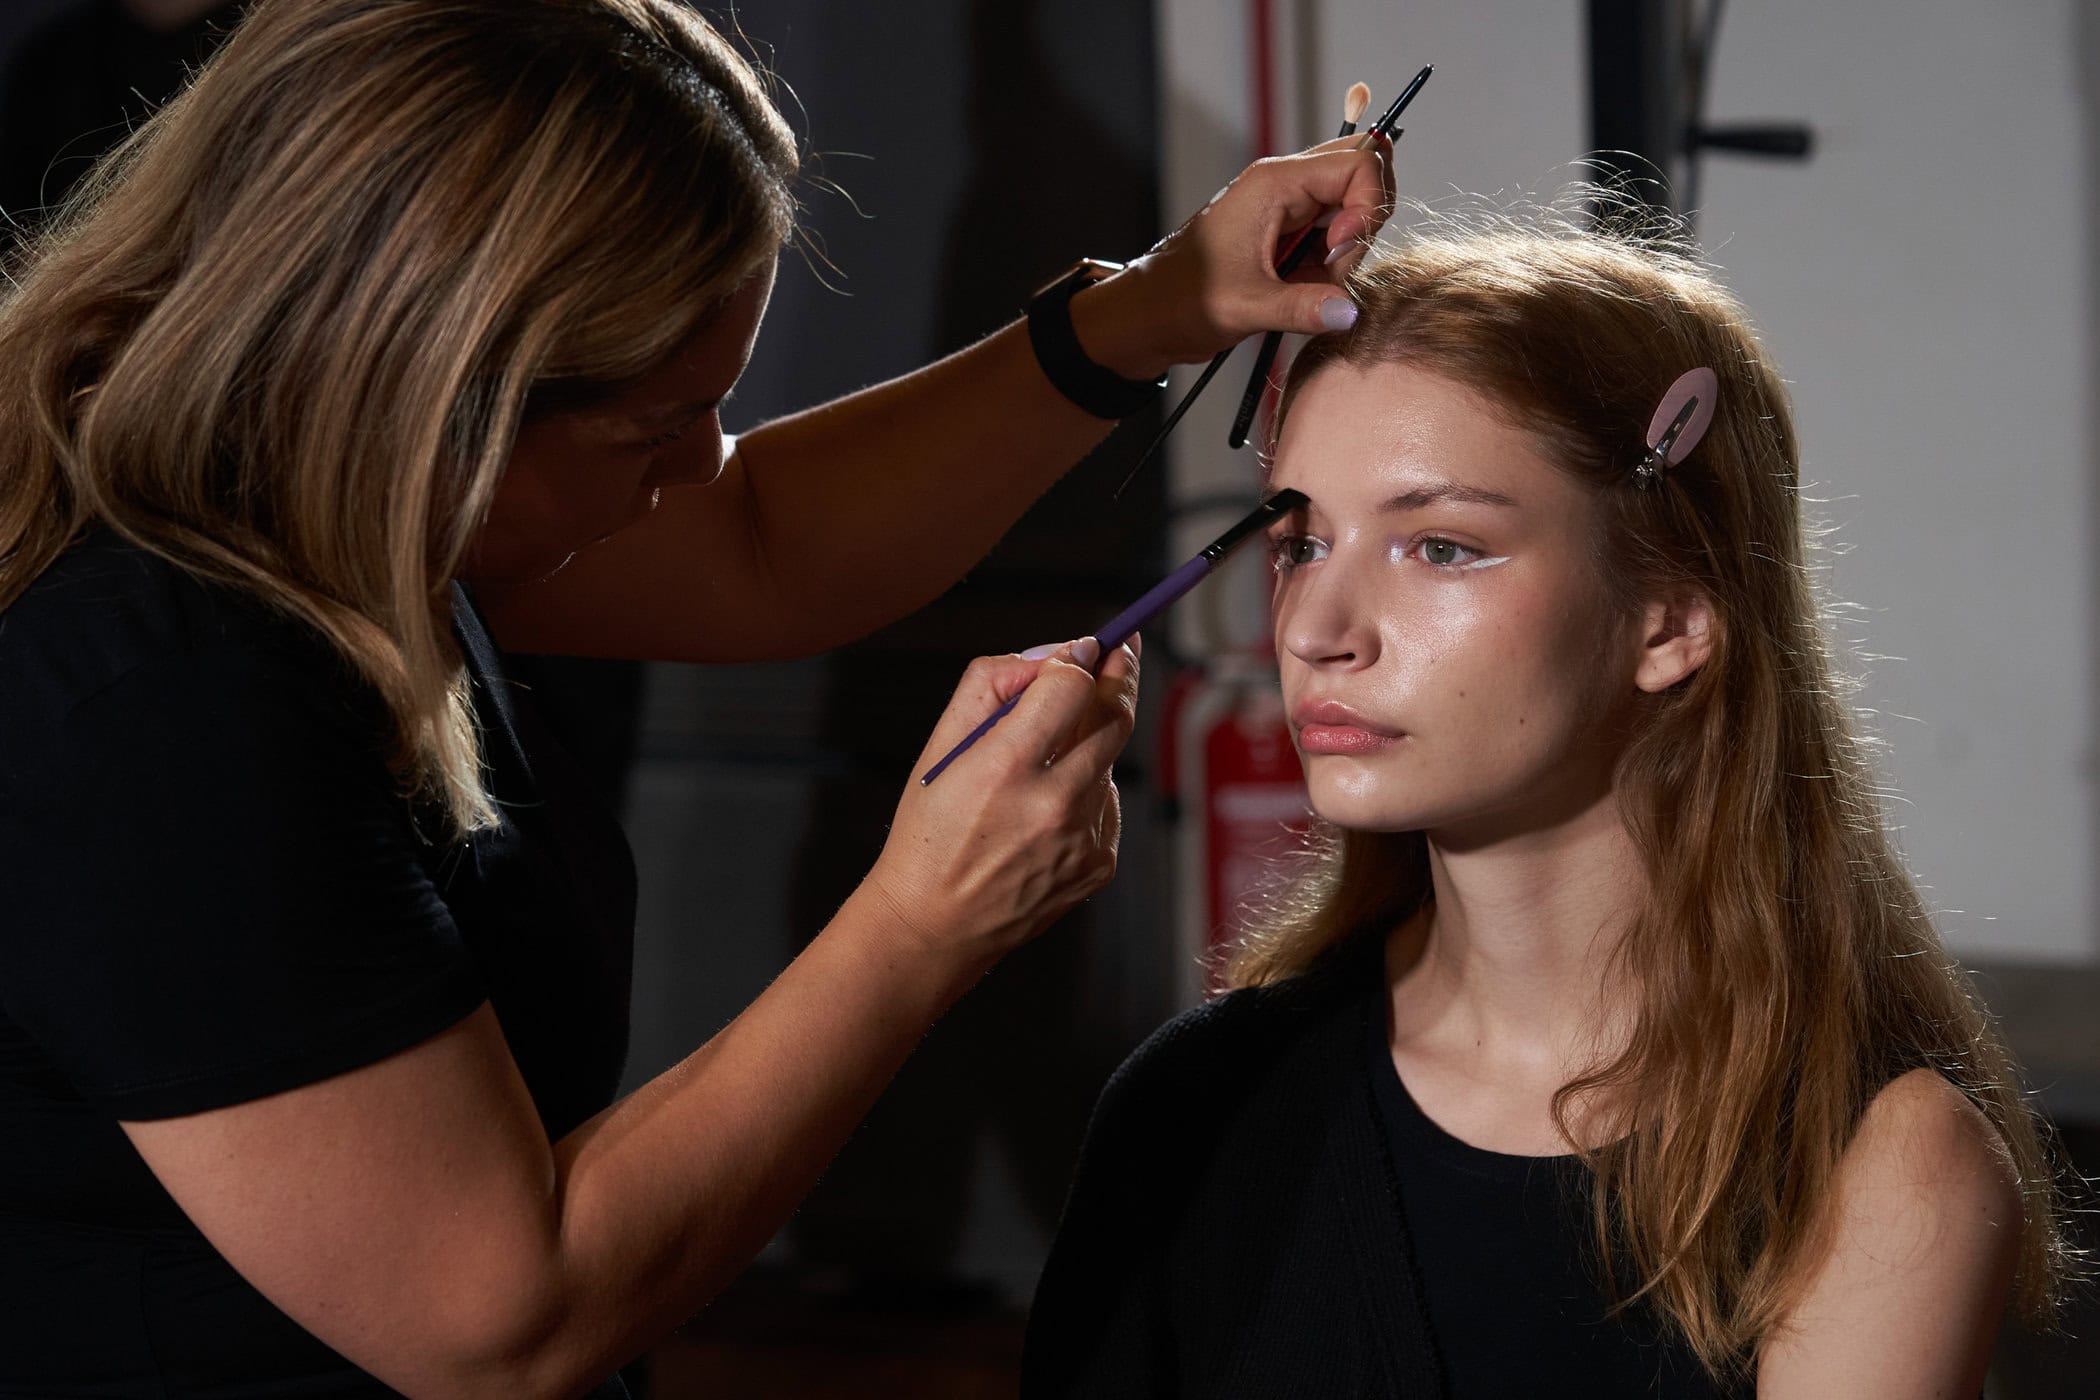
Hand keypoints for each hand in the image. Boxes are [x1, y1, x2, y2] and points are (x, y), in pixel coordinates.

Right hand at [860, 636, 1139, 970]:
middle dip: (1121, 676)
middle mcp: (1053, 803)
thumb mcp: (940, 746)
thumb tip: (1053, 656)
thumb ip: (993, 684)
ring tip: (1041, 765)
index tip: (1092, 643)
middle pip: (1115, 716)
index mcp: (1006, 766)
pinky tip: (1045, 813)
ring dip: (1088, 745)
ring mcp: (1082, 838)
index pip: (1074, 685)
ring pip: (1109, 761)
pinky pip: (1107, 805)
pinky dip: (1086, 793)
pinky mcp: (1098, 864)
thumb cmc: (932, 831)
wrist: (935, 924)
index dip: (1084, 656)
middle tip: (1122, 651)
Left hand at [1068, 134, 1395, 378]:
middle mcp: (1284, 185)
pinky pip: (1333, 235)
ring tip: (1309, 283)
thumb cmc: (1182, 300)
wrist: (1149, 315)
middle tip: (1332, 263)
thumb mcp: (1245, 307)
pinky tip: (1303, 288)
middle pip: (1361, 172)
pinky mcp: (1288, 233)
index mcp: (1274, 183)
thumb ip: (1302, 307)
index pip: (1358, 162)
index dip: (1366, 207)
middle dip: (1365, 220)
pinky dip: (1333, 263)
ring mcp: (1288, 207)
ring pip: (1352, 207)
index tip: (1338, 252)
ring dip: (1347, 248)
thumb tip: (1348, 311)